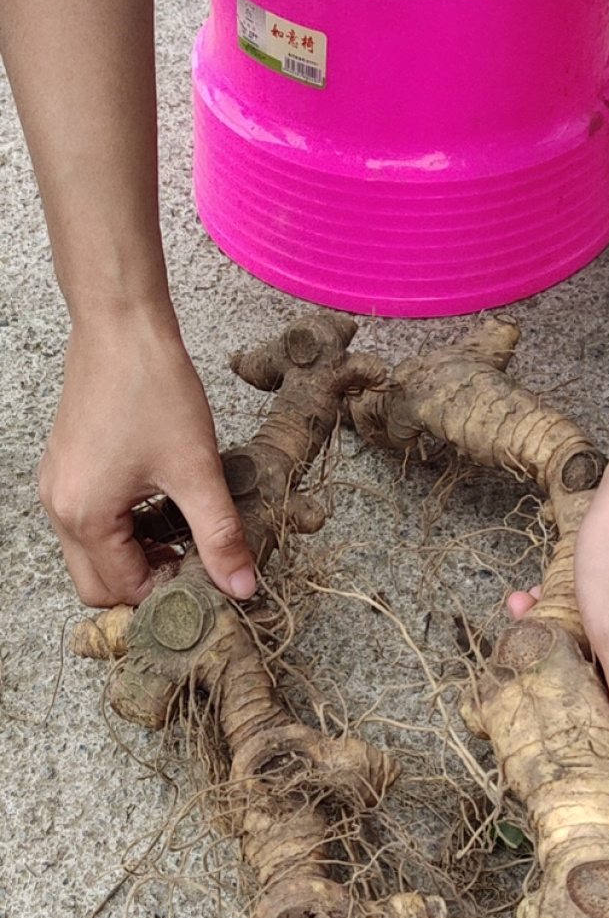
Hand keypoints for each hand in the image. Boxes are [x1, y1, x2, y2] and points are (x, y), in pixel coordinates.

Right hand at [38, 309, 254, 606]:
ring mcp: (58, 488)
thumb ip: (219, 536)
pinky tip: (159, 508)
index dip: (169, 592)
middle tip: (192, 563)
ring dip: (135, 557)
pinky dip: (122, 531)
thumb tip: (241, 587)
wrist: (122, 325)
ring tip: (181, 534)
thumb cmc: (151, 386)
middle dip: (146, 583)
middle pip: (98, 584)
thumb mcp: (196, 469)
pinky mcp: (66, 469)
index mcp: (85, 515)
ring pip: (92, 556)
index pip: (123, 590)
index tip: (207, 576)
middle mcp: (60, 508)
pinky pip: (89, 524)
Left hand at [508, 454, 608, 778]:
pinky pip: (604, 620)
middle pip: (605, 689)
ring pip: (598, 651)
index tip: (530, 688)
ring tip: (527, 604)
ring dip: (558, 632)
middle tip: (522, 633)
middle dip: (559, 666)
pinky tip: (544, 587)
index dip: (570, 712)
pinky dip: (573, 609)